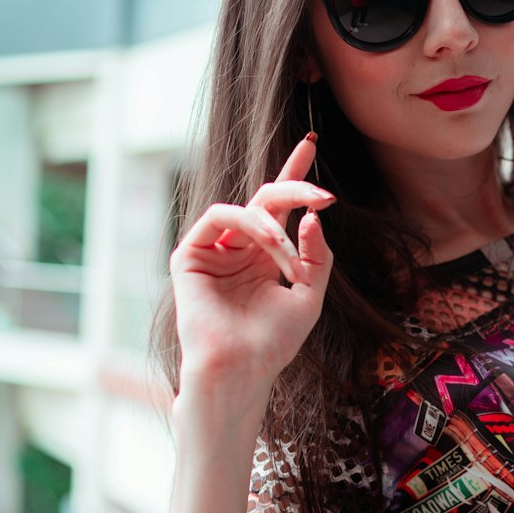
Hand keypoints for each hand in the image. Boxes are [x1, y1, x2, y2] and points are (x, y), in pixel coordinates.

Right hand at [168, 134, 335, 409]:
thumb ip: (317, 256)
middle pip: (267, 199)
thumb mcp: (309, 296)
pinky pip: (220, 217)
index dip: (295, 175)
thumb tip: (313, 215)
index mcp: (265, 256)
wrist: (242, 369)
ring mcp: (214, 250)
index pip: (281, 207)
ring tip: (288, 254)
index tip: (312, 143)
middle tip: (323, 196)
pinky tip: (270, 247)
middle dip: (297, 189)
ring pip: (248, 208)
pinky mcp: (190, 255)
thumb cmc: (273, 343)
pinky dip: (251, 227)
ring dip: (276, 226)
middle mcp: (239, 248)